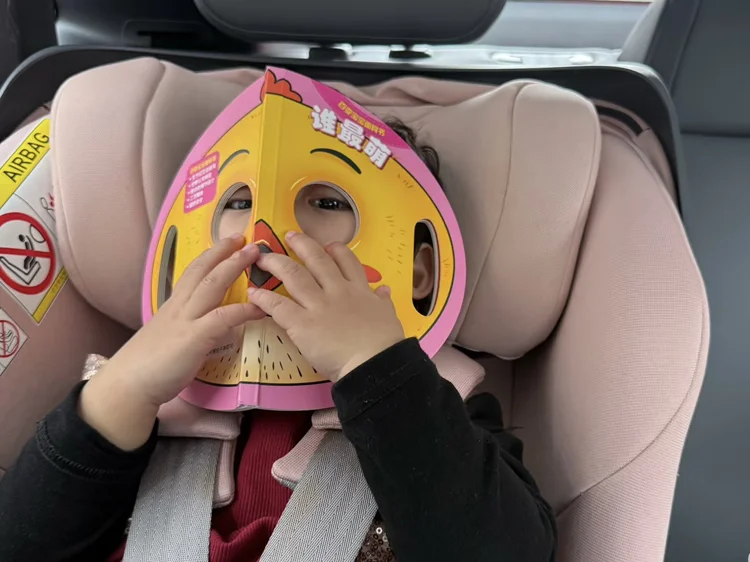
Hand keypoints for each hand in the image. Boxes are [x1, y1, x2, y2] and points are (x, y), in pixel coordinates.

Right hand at [80, 235, 264, 448]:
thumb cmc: (149, 366)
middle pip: (203, 270)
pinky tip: (260, 307)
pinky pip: (222, 318)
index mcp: (174, 306)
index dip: (212, 255)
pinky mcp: (193, 338)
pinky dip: (242, 309)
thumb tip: (210, 324)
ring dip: (234, 267)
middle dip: (225, 251)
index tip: (229, 242)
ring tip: (253, 255)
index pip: (193, 272)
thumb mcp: (170, 337)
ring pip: (211, 285)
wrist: (128, 386)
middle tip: (245, 238)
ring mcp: (186, 320)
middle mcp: (179, 307)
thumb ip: (189, 327)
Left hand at [247, 231, 404, 381]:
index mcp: (359, 290)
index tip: (328, 245)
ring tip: (263, 257)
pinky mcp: (301, 323)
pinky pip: (278, 305)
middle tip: (289, 236)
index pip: (347, 261)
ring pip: (294, 275)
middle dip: (301, 245)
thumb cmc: (384, 343)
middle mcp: (337, 290)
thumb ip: (383, 301)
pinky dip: (264, 297)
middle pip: (316, 260)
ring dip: (276, 263)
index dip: (336, 250)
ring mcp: (318, 305)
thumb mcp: (389, 316)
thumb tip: (383, 290)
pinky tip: (254, 292)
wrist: (373, 363)